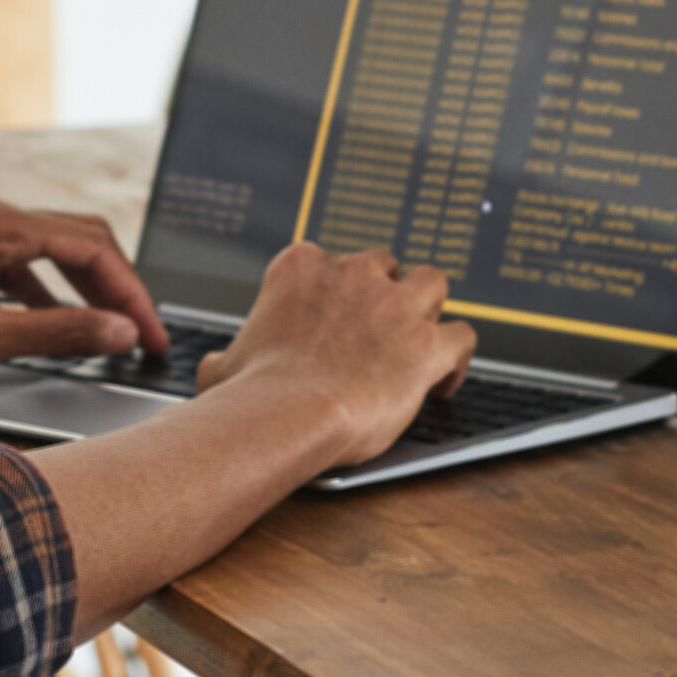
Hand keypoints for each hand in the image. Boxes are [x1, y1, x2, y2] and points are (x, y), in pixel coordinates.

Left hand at [0, 200, 170, 387]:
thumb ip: (61, 333)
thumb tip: (122, 331)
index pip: (91, 248)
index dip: (131, 293)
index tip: (152, 334)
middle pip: (79, 239)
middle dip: (117, 285)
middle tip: (145, 331)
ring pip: (52, 251)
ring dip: (86, 289)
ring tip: (112, 330)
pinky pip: (22, 265)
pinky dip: (49, 294)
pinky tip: (58, 327)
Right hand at [194, 242, 476, 470]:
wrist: (288, 415)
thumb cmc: (253, 394)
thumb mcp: (223, 367)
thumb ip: (227, 358)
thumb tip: (214, 369)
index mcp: (301, 268)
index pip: (329, 261)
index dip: (338, 292)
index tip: (337, 319)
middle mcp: (353, 274)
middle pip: (385, 265)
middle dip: (386, 291)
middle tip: (379, 329)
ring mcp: (396, 305)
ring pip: (433, 283)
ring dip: (430, 307)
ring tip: (422, 337)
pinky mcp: (427, 343)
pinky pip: (462, 337)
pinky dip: (458, 358)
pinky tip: (445, 380)